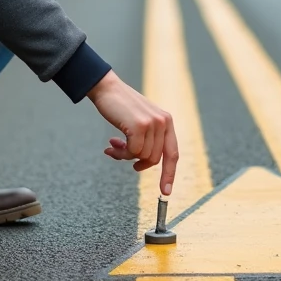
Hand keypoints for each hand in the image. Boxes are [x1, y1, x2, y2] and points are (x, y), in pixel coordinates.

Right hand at [88, 70, 178, 195]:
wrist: (107, 89)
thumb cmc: (121, 107)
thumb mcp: (140, 122)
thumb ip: (147, 139)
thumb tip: (142, 163)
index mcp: (166, 121)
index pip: (172, 154)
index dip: (169, 174)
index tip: (165, 192)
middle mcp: (163, 122)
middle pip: (154, 159)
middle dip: (137, 162)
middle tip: (121, 154)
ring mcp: (153, 123)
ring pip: (142, 157)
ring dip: (125, 156)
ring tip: (114, 146)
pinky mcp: (140, 126)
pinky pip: (132, 152)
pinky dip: (121, 153)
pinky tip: (112, 144)